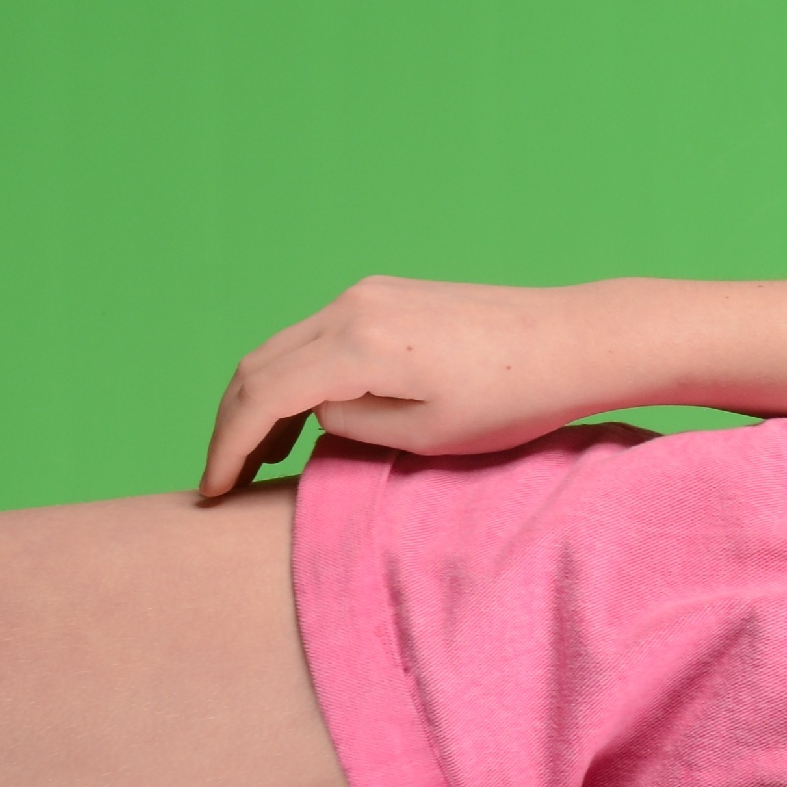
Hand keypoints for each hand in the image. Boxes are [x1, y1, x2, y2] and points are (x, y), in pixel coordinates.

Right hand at [198, 275, 631, 497]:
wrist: (574, 341)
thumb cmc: (515, 398)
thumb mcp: (428, 435)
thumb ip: (351, 426)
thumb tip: (311, 416)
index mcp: (359, 346)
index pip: (262, 396)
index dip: (228, 449)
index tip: (213, 493)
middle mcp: (351, 307)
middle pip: (258, 365)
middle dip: (231, 425)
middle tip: (222, 481)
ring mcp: (365, 294)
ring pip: (282, 348)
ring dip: (260, 400)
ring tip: (257, 459)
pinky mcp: (383, 295)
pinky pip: (315, 337)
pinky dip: (294, 376)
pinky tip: (301, 418)